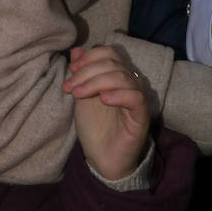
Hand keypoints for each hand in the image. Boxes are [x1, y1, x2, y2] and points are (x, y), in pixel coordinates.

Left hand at [63, 46, 151, 180]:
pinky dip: (118, 94)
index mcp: (116, 76)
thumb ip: (81, 74)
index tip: (71, 70)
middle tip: (69, 87)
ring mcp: (137, 98)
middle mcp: (130, 83)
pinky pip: (135, 98)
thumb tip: (76, 50)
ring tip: (78, 95)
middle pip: (113, 63)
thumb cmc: (95, 128)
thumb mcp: (82, 98)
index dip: (90, 57)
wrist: (102, 160)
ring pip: (122, 77)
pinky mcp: (142, 115)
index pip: (109, 53)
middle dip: (87, 72)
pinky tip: (103, 99)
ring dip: (96, 82)